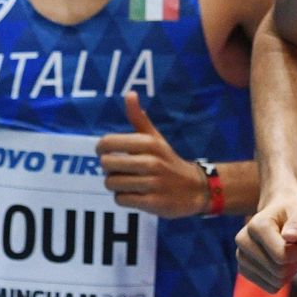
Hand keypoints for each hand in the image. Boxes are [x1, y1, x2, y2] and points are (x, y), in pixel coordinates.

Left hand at [96, 92, 206, 217]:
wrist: (195, 188)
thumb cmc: (168, 161)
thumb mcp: (156, 138)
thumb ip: (139, 119)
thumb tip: (130, 94)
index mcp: (148, 143)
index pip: (107, 143)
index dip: (101, 149)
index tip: (106, 153)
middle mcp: (151, 162)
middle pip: (106, 165)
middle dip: (109, 169)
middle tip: (120, 170)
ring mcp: (152, 183)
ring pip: (112, 184)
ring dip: (116, 185)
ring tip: (129, 182)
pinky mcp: (153, 203)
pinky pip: (121, 199)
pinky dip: (124, 198)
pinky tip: (136, 194)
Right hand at [236, 193, 296, 293]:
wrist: (276, 215)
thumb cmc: (292, 212)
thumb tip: (291, 237)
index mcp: (256, 226)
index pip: (283, 255)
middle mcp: (243, 242)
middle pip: (279, 271)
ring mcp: (241, 257)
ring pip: (276, 282)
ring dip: (292, 270)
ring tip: (292, 252)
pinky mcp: (244, 270)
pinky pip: (271, 287)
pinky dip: (284, 278)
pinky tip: (284, 262)